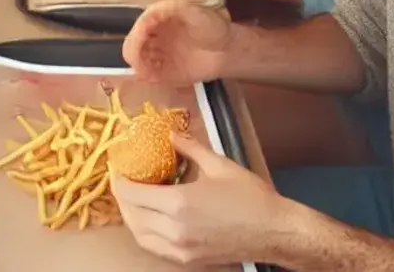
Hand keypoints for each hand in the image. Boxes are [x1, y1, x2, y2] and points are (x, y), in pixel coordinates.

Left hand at [113, 133, 289, 265]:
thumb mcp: (218, 164)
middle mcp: (175, 230)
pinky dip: (145, 233)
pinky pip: (155, 248)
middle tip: (122, 180)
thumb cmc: (251, 197)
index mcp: (179, 204)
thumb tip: (170, 135)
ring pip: (140, 236)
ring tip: (133, 198)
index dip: (119, 179)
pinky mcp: (190, 260)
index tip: (117, 166)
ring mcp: (182, 249)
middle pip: (131, 216)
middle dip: (122, 197)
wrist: (275, 231)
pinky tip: (150, 218)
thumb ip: (188, 148)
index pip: (132, 194)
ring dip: (131, 217)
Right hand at [122, 1, 231, 85]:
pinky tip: (154, 78)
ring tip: (149, 72)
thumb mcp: (193, 10)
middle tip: (141, 63)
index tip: (142, 42)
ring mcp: (157, 55)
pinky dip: (146, 77)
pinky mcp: (164, 73)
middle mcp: (152, 36)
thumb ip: (171, 8)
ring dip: (139, 67)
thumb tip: (148, 16)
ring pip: (136, 62)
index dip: (137, 36)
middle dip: (134, 53)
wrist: (227, 49)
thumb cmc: (211, 26)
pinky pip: (148, 76)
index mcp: (156, 19)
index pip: (137, 27)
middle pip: (131, 45)